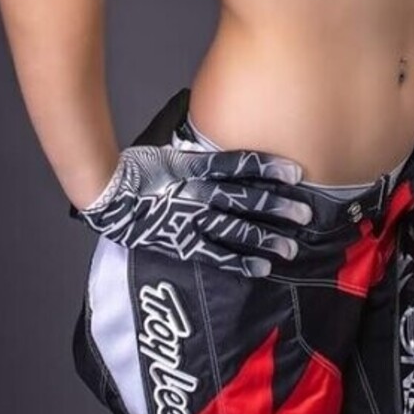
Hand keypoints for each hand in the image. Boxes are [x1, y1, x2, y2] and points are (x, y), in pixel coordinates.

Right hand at [74, 143, 313, 277]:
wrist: (107, 194)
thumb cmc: (139, 169)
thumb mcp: (173, 151)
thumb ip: (203, 154)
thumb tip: (231, 146)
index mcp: (195, 167)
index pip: (238, 165)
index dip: (269, 168)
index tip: (296, 173)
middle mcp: (197, 192)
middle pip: (245, 199)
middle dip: (278, 206)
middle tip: (306, 213)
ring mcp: (190, 219)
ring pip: (236, 230)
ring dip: (266, 238)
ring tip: (292, 246)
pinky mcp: (181, 243)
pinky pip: (216, 256)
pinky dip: (241, 262)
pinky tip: (264, 267)